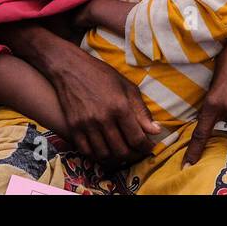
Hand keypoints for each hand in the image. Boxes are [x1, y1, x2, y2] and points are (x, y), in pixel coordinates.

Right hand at [50, 47, 159, 164]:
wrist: (71, 68)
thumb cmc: (102, 75)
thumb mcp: (127, 87)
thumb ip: (141, 111)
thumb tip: (155, 130)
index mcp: (120, 107)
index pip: (137, 139)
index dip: (146, 147)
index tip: (148, 147)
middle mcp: (103, 118)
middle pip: (121, 151)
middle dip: (133, 154)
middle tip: (137, 151)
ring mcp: (86, 124)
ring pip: (104, 154)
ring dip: (115, 157)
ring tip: (121, 150)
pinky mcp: (73, 127)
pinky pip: (87, 151)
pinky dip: (97, 154)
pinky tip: (104, 148)